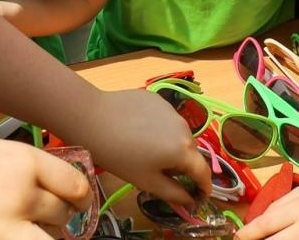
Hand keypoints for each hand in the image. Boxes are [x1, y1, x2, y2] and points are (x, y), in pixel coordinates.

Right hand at [0, 117, 89, 239]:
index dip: (79, 193)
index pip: (76, 186)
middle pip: (62, 216)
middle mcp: (20, 196)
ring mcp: (0, 227)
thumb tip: (40, 175)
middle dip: (59, 215)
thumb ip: (18, 161)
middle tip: (49, 212)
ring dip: (44, 236)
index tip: (75, 196)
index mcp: (23, 161)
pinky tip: (9, 234)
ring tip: (30, 228)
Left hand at [66, 88, 208, 209]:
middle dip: (185, 166)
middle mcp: (184, 127)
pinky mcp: (158, 99)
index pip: (204, 172)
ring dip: (173, 145)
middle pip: (192, 152)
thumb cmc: (120, 156)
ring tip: (150, 152)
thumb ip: (174, 193)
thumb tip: (190, 199)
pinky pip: (167, 119)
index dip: (204, 187)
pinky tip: (141, 132)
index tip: (199, 195)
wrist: (93, 119)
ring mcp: (171, 110)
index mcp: (184, 151)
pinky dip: (161, 129)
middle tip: (166, 175)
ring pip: (179, 134)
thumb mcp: (148, 181)